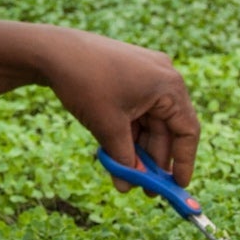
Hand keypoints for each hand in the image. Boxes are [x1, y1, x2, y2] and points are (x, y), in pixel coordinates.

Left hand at [33, 29, 199, 186]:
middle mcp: (163, 77)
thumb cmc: (86, 82)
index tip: (177, 187)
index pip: (187, 130)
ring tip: (125, 175)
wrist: (52, 50)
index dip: (183, 161)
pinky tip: (116, 155)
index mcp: (169, 85)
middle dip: (154, 160)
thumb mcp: (108, 127)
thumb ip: (124, 160)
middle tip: (145, 189)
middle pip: (167, 128)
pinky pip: (136, 111)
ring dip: (137, 149)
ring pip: (148, 122)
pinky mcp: (128, 76)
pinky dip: (127, 133)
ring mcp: (145, 75)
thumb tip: (129, 187)